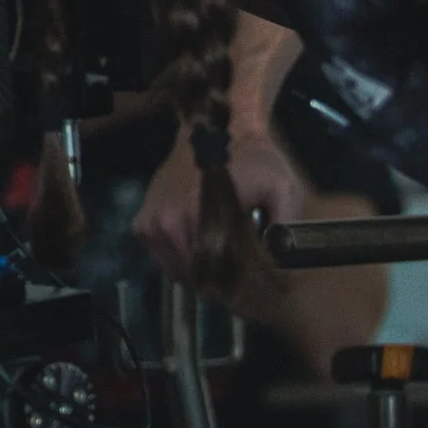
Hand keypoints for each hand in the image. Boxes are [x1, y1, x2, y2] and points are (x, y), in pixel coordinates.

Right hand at [134, 123, 306, 285]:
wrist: (216, 132)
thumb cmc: (253, 163)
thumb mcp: (283, 189)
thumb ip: (285, 227)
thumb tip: (280, 265)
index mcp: (203, 217)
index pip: (221, 275)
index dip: (243, 290)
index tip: (259, 295)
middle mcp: (171, 223)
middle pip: (199, 279)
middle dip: (224, 288)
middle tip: (245, 288)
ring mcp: (152, 224)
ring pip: (179, 274)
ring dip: (202, 280)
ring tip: (225, 275)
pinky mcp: (143, 224)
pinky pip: (162, 261)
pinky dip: (181, 266)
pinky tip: (200, 257)